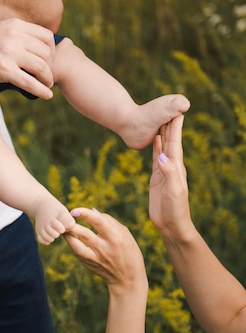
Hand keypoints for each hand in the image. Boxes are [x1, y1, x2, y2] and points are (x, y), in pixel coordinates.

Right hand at [0, 19, 54, 98]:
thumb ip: (14, 35)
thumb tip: (31, 45)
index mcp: (14, 25)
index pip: (46, 36)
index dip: (51, 51)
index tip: (48, 61)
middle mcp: (14, 36)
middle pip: (46, 52)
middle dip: (50, 67)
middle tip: (46, 77)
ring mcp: (9, 53)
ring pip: (41, 67)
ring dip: (47, 79)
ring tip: (46, 86)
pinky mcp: (3, 70)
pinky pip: (30, 82)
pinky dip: (41, 90)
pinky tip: (45, 95)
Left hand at [65, 208, 146, 294]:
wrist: (127, 278)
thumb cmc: (128, 250)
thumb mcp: (125, 234)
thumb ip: (109, 221)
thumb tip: (92, 210)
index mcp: (116, 237)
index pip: (98, 222)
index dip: (84, 214)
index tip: (74, 210)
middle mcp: (104, 248)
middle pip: (84, 234)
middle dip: (71, 224)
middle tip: (65, 218)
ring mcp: (95, 258)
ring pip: (76, 245)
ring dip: (67, 234)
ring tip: (64, 227)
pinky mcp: (88, 264)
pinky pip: (76, 251)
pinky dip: (71, 242)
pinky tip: (70, 236)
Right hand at [148, 115, 191, 236]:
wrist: (171, 224)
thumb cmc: (175, 209)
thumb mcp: (173, 191)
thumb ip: (169, 173)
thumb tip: (163, 156)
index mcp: (177, 168)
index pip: (175, 144)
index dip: (175, 129)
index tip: (175, 112)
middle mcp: (172, 166)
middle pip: (171, 142)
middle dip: (170, 126)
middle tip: (168, 108)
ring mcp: (164, 171)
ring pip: (164, 147)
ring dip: (163, 133)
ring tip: (161, 119)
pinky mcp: (157, 177)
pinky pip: (156, 157)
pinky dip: (156, 147)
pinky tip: (155, 140)